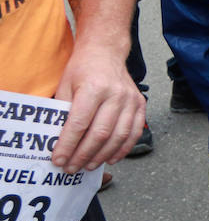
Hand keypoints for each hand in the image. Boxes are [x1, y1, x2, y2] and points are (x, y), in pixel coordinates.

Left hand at [50, 43, 145, 172]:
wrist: (106, 52)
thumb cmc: (82, 69)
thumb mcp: (65, 86)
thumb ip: (63, 112)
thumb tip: (56, 142)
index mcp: (94, 88)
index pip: (80, 124)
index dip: (68, 145)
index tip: (58, 160)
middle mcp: (116, 94)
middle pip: (100, 133)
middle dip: (83, 155)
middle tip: (71, 168)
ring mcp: (131, 99)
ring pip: (118, 136)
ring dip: (102, 155)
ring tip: (88, 166)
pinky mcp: (140, 104)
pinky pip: (134, 132)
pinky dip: (123, 149)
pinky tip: (110, 158)